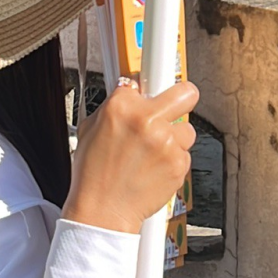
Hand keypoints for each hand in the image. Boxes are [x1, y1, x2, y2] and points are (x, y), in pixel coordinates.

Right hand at [64, 81, 198, 234]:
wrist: (102, 211)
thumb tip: (132, 91)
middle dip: (183, 97)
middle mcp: (146, 119)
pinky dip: (173, 162)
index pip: (147, 78)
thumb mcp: (91, 129)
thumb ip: (115, 106)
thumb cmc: (93, 174)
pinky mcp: (178, 163)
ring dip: (175, 139)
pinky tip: (153, 170)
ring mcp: (165, 142)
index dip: (152, 84)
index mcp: (121, 106)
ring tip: (152, 154)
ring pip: (187, 130)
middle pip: (187, 93)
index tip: (162, 66)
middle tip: (177, 105)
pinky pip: (185, 154)